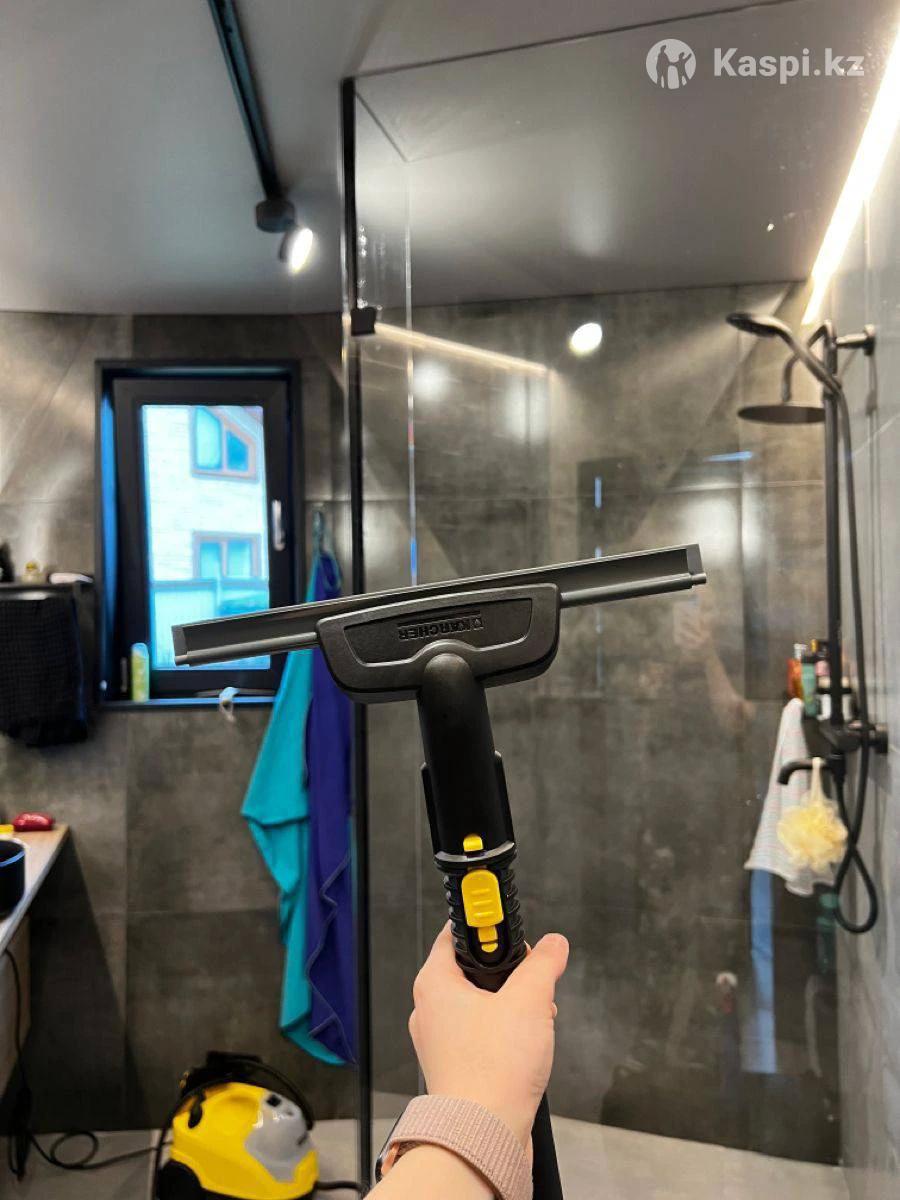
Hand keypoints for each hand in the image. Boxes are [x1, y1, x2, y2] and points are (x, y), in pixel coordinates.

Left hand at [408, 924, 568, 1147]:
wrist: (484, 1135)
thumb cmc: (492, 1070)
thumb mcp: (528, 1000)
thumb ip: (542, 964)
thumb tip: (553, 944)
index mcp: (435, 983)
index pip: (455, 934)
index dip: (486, 929)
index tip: (509, 930)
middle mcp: (430, 1010)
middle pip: (474, 971)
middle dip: (511, 977)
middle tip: (532, 986)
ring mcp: (440, 1041)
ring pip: (482, 1006)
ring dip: (514, 1009)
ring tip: (533, 1024)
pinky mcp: (455, 1067)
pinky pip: (483, 1037)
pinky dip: (506, 1037)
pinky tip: (526, 1050)